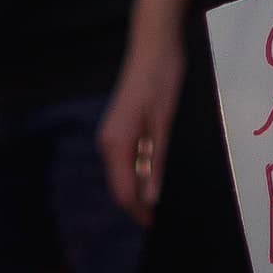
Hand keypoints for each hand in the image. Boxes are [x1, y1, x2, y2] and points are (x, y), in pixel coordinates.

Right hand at [101, 26, 186, 220]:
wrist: (153, 46)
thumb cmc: (162, 81)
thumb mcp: (165, 125)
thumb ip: (156, 162)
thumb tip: (151, 199)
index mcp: (116, 144)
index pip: (123, 191)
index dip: (139, 212)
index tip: (157, 226)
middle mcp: (107, 142)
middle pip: (119, 185)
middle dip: (137, 203)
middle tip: (163, 216)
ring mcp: (109, 134)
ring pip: (121, 174)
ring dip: (138, 189)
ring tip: (162, 199)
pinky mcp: (117, 127)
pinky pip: (123, 160)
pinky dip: (136, 172)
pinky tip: (154, 174)